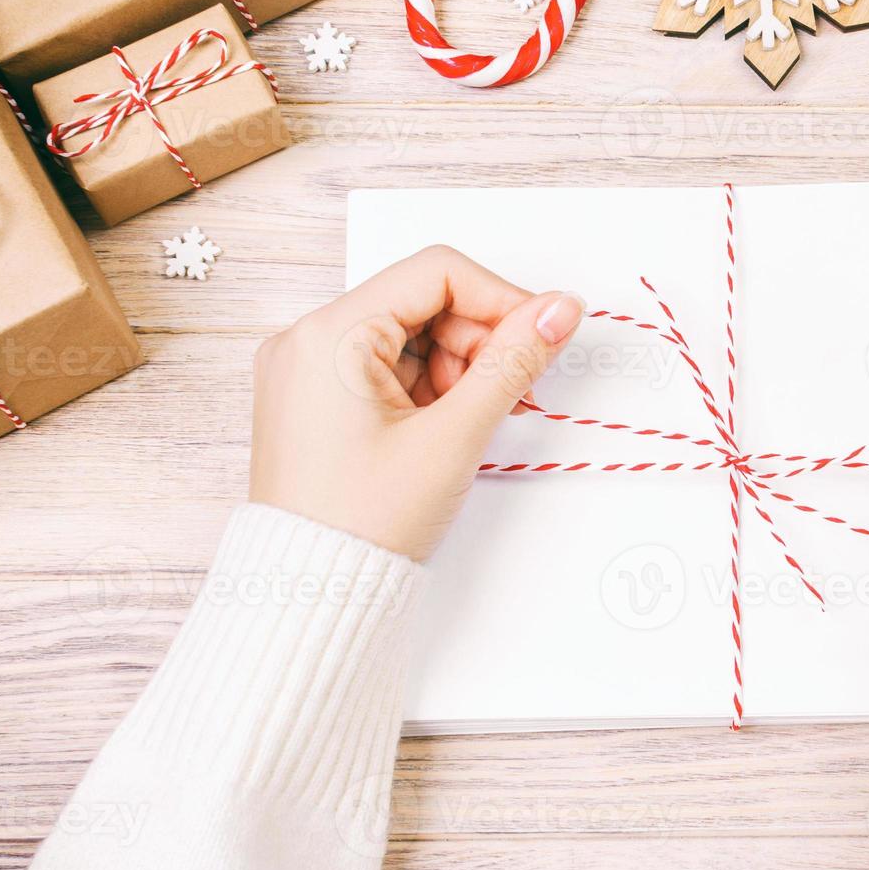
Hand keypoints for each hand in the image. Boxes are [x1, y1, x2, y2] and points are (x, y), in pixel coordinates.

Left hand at [249, 245, 583, 560]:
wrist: (311, 595)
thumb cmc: (365, 524)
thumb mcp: (455, 437)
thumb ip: (514, 363)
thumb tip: (561, 310)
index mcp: (328, 336)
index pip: (436, 273)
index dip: (501, 299)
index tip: (543, 336)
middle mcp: (307, 340)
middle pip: (424, 302)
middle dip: (479, 341)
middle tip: (511, 394)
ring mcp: (307, 370)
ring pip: (410, 335)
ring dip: (458, 368)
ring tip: (469, 424)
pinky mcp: (315, 398)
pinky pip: (386, 366)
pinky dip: (428, 387)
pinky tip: (445, 428)